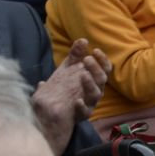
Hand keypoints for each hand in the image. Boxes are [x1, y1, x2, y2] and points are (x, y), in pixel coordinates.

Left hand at [31, 39, 107, 154]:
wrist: (50, 114)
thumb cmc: (62, 89)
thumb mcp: (66, 70)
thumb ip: (75, 56)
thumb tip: (83, 39)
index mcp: (93, 81)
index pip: (104, 69)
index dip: (102, 60)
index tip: (95, 50)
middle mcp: (94, 92)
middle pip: (102, 80)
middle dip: (96, 69)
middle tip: (87, 59)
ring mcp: (89, 104)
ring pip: (96, 94)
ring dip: (90, 84)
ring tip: (82, 75)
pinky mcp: (80, 116)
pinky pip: (85, 112)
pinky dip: (81, 106)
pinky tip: (76, 101)